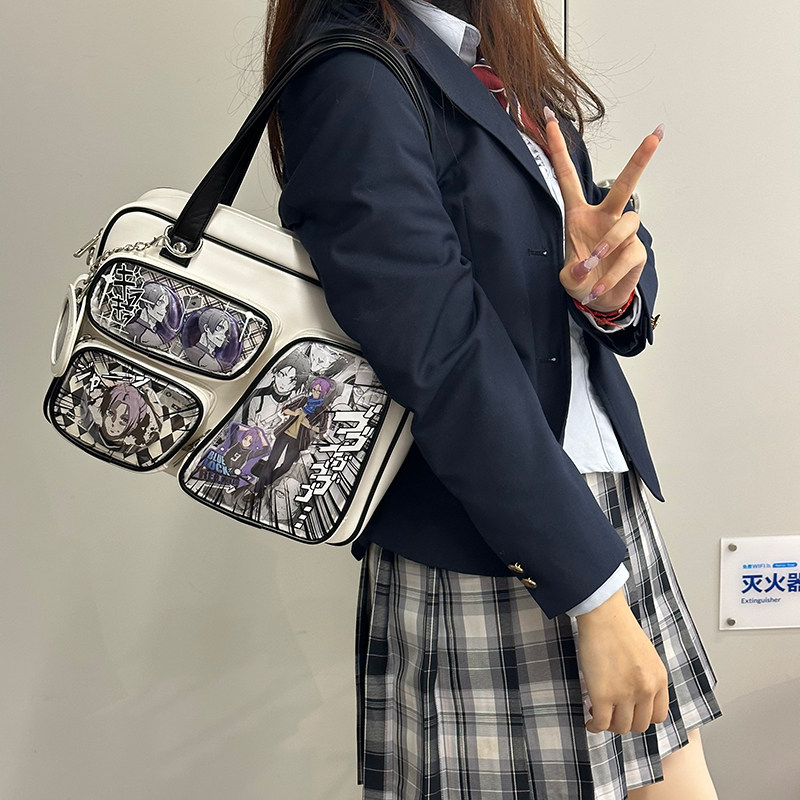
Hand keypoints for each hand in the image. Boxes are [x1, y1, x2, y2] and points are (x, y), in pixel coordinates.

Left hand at [543, 110, 663, 312]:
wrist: (598, 299)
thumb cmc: (581, 278)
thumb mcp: (567, 277)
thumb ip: (570, 273)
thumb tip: (582, 268)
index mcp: (579, 214)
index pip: (567, 177)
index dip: (559, 149)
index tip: (550, 120)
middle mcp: (604, 217)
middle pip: (624, 184)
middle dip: (639, 160)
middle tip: (655, 137)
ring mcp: (623, 232)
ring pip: (625, 224)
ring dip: (606, 246)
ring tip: (589, 268)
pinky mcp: (636, 251)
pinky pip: (627, 255)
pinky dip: (610, 274)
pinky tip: (597, 289)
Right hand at [575, 589, 668, 733]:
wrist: (603, 614)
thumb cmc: (619, 627)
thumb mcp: (646, 655)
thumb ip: (646, 677)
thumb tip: (636, 695)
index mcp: (659, 679)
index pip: (658, 716)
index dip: (642, 718)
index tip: (630, 713)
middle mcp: (646, 690)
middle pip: (639, 725)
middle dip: (625, 723)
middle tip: (612, 714)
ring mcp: (625, 694)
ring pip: (621, 727)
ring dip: (609, 725)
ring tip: (598, 715)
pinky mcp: (603, 695)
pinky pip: (601, 722)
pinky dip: (595, 726)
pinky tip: (589, 721)